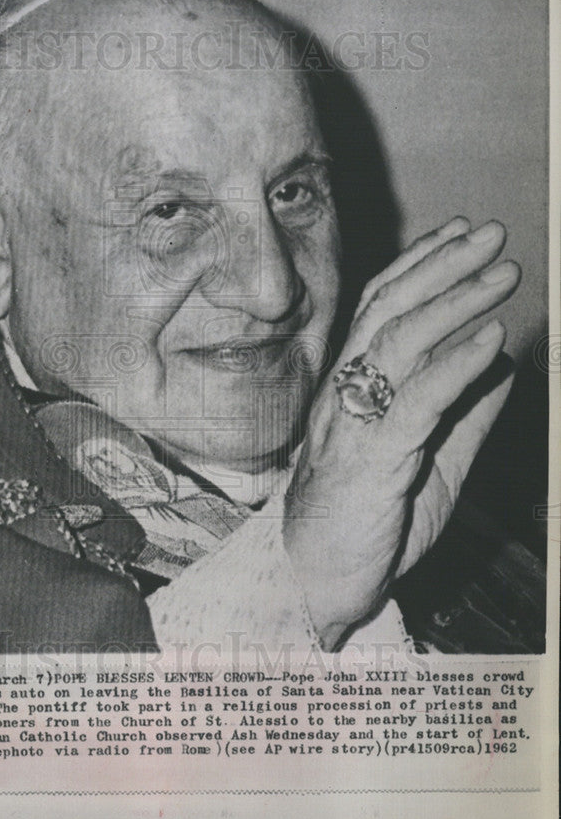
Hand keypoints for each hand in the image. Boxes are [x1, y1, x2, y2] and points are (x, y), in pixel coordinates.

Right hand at [284, 217, 519, 649]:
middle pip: (389, 312)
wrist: (315, 586)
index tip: (460, 233)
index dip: (421, 265)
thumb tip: (504, 363)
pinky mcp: (366, 461)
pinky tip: (490, 339)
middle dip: (444, 265)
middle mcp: (344, 393)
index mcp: (353, 388)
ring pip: (398, 345)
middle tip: (492, 232)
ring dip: (455, 301)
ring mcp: (350, 424)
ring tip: (502, 273)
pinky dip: (454, 367)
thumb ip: (462, 413)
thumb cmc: (366, 525)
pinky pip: (412, 403)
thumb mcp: (430, 463)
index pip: (382, 310)